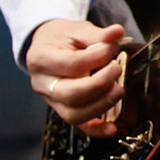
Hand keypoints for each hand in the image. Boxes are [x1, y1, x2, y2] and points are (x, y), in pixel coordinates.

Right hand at [27, 19, 125, 136]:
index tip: (112, 48)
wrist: (47, 47)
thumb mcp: (76, 29)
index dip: (96, 58)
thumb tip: (117, 33)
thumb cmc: (61, 38)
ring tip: (118, 89)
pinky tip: (112, 127)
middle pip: (70, 94)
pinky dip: (96, 129)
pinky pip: (78, 125)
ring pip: (73, 115)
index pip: (71, 64)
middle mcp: (41, 84)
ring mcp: (51, 101)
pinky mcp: (62, 110)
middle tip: (117, 70)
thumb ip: (96, 34)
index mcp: (41, 59)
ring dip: (101, 105)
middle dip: (100, 85)